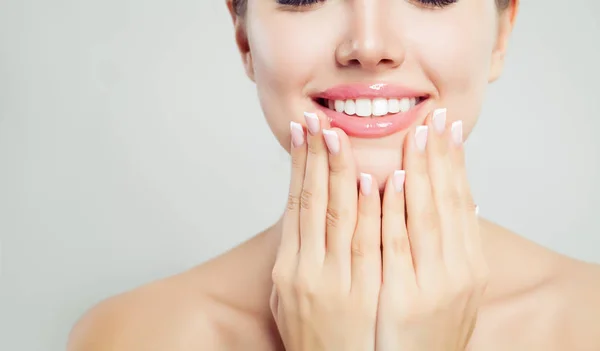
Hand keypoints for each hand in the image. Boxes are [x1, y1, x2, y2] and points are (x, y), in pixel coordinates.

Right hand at [270, 111, 380, 350]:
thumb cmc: (313, 336)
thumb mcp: (290, 296)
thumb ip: (299, 255)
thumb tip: (307, 215)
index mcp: (290, 268)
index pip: (296, 205)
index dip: (299, 167)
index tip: (303, 133)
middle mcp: (307, 270)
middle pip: (315, 203)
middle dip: (318, 158)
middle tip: (322, 121)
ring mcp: (335, 282)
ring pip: (340, 217)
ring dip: (343, 173)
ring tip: (344, 136)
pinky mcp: (361, 293)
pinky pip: (368, 244)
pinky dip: (372, 210)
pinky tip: (375, 180)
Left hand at [376, 108, 487, 350]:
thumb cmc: (426, 330)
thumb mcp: (448, 289)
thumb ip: (448, 249)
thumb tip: (449, 207)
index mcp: (469, 267)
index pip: (461, 205)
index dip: (455, 165)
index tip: (449, 130)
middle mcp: (458, 272)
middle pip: (447, 203)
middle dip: (440, 158)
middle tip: (434, 118)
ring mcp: (433, 285)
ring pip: (425, 217)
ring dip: (418, 172)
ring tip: (412, 134)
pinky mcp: (404, 299)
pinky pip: (396, 246)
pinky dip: (392, 211)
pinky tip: (385, 180)